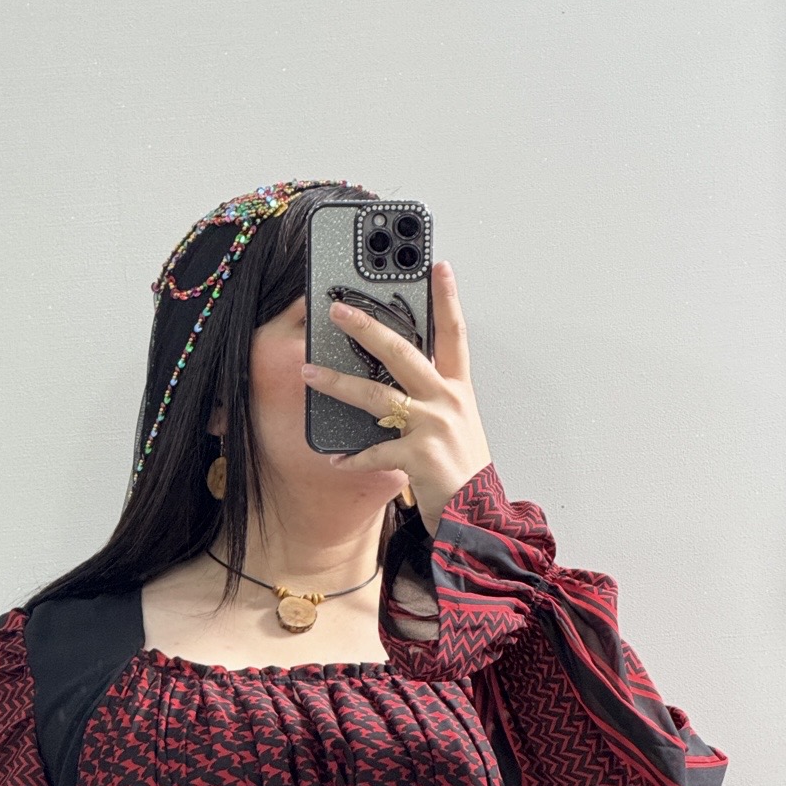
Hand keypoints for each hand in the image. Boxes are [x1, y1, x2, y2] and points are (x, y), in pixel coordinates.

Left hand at [300, 259, 492, 533]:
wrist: (476, 519)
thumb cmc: (462, 474)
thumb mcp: (456, 428)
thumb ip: (432, 401)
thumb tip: (395, 383)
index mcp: (458, 390)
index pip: (454, 334)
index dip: (447, 299)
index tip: (438, 266)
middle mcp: (447, 401)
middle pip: (402, 352)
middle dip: (366, 327)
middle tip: (338, 310)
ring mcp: (433, 427)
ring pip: (377, 396)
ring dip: (338, 384)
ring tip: (309, 373)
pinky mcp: (419, 456)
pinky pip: (374, 452)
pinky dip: (351, 457)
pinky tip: (333, 458)